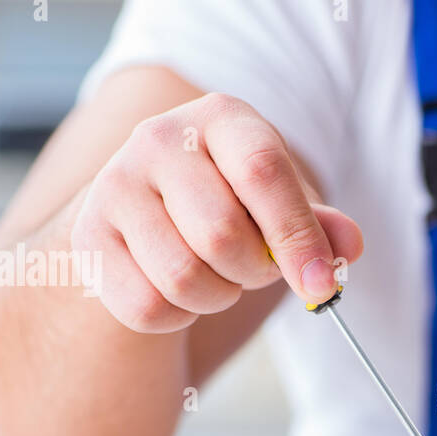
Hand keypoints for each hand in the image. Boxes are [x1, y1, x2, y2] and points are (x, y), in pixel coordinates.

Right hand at [71, 93, 362, 331]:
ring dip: (218, 297)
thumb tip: (348, 246)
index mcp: (222, 118)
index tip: (322, 286)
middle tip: (255, 269)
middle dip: (254, 273)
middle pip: (222, 235)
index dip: (298, 238)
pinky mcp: (88, 237)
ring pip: (183, 278)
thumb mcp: (284, 204)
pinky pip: (146, 307)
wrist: (153, 211)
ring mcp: (114, 185)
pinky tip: (180, 292)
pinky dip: (178, 317)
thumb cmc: (235, 203)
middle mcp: (159, 139)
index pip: (264, 174)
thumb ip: (321, 226)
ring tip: (219, 276)